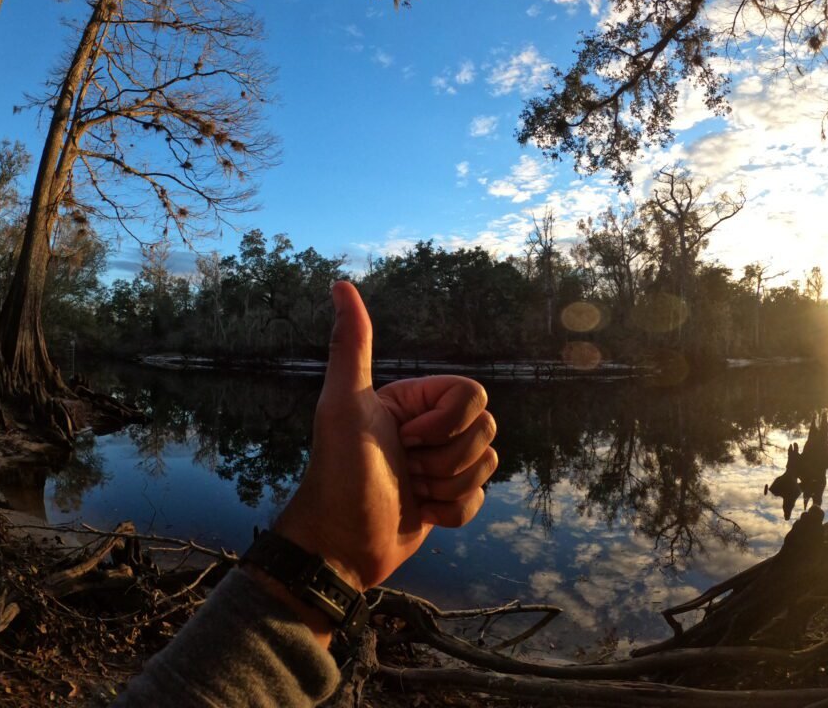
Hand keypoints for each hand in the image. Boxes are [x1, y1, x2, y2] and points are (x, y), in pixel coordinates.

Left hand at [274, 282, 497, 596]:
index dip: (447, 423)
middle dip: (447, 458)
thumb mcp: (344, 404)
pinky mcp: (447, 499)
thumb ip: (351, 345)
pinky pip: (480, 499)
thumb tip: (340, 283)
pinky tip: (421, 513)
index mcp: (414, 400)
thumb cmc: (340, 473)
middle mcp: (430, 427)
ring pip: (487, 464)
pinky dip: (452, 512)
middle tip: (406, 467)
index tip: (406, 438)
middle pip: (486, 430)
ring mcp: (440, 464)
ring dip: (448, 486)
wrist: (340, 545)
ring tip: (410, 489)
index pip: (472, 395)